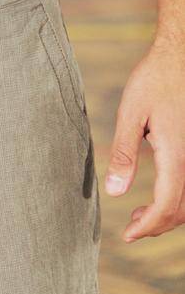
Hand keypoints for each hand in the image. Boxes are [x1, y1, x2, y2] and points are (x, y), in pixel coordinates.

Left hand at [104, 33, 184, 240]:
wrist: (180, 57)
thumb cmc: (154, 80)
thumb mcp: (131, 113)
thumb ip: (123, 153)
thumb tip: (114, 192)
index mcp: (177, 155)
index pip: (166, 206)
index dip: (147, 226)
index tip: (127, 235)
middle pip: (181, 210)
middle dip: (157, 225)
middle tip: (131, 229)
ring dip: (168, 213)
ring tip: (141, 214)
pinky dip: (178, 198)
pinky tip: (159, 192)